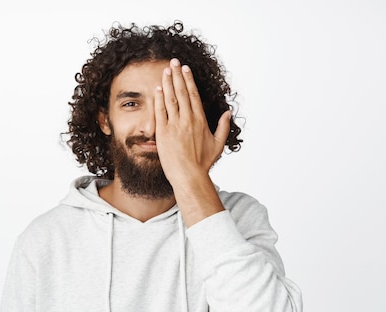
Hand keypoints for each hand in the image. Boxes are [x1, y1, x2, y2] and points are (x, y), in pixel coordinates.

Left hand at [154, 58, 230, 186]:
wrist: (189, 176)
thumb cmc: (203, 163)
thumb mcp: (218, 144)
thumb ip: (223, 126)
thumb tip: (227, 112)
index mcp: (200, 120)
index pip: (194, 94)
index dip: (189, 80)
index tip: (185, 69)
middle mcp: (188, 120)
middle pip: (181, 92)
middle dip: (177, 75)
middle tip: (173, 62)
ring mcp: (174, 125)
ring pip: (170, 99)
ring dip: (167, 83)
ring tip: (165, 71)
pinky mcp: (163, 132)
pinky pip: (160, 112)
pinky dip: (158, 99)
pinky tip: (157, 89)